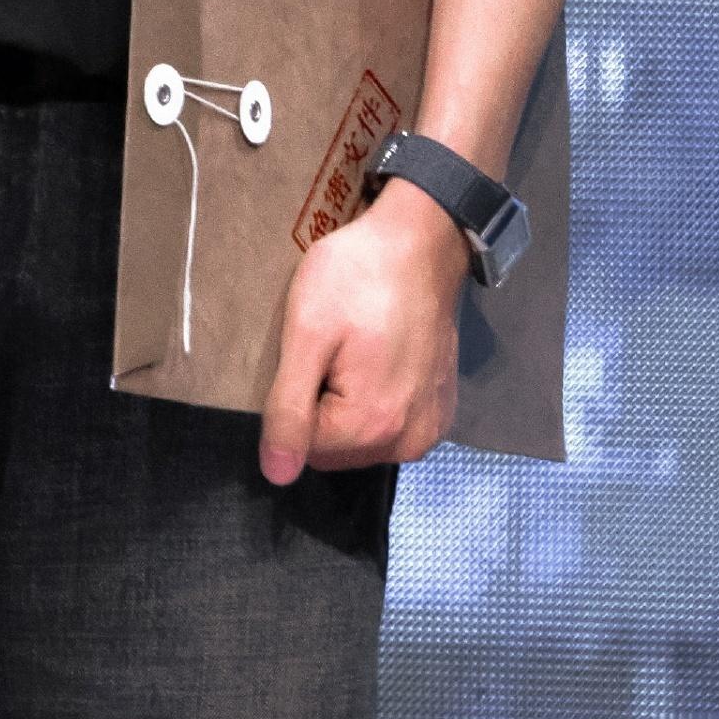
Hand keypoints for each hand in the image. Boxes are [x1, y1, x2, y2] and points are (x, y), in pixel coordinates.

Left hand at [257, 179, 468, 482]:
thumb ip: (289, 408)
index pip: (305, 448)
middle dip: (323, 408)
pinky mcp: (442, 411)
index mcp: (373, 427)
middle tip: (331, 350)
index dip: (295, 401)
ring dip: (349, 406)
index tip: (310, 356)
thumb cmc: (357, 278)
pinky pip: (392, 426)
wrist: (421, 243)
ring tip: (354, 351)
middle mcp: (409, 443)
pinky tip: (379, 358)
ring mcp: (431, 429)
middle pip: (336, 450)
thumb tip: (276, 475)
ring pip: (363, 441)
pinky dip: (379, 400)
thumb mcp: (307, 332)